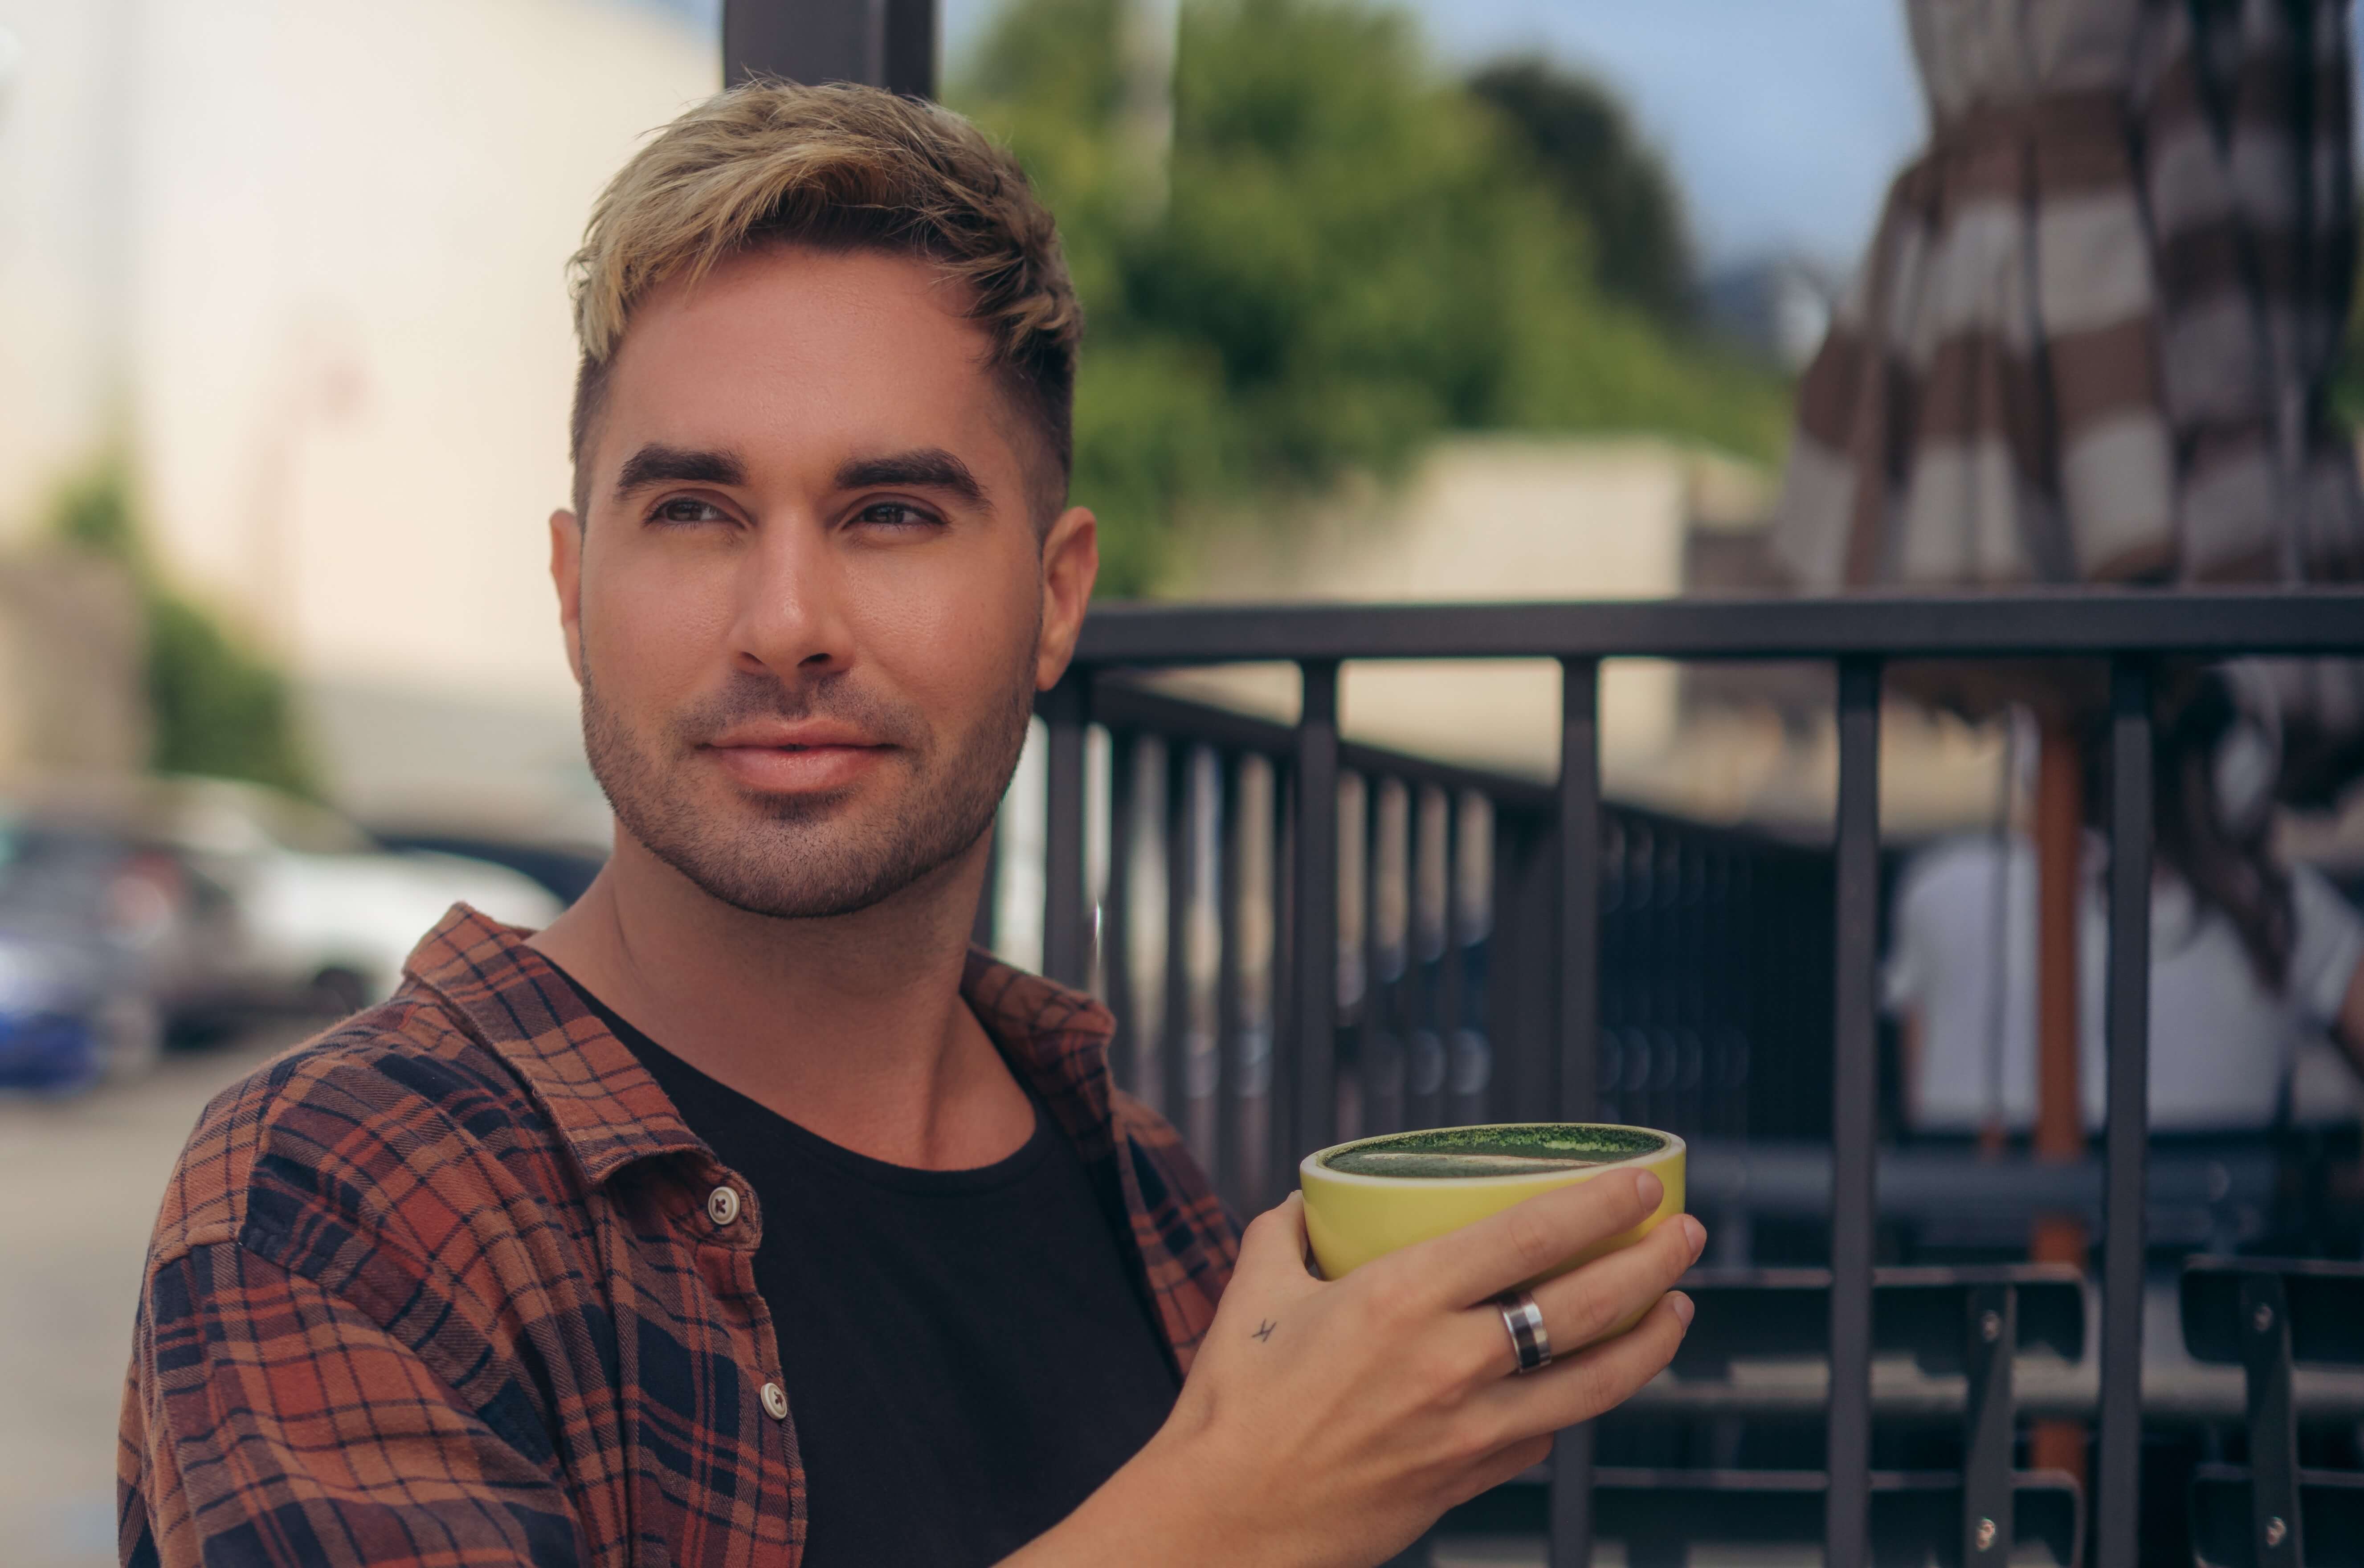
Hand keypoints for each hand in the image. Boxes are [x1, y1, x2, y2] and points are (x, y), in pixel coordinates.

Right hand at [1010, 1168, 1702, 1567]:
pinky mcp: (1473, 1481)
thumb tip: (1311, 1202)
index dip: (1602, 1205)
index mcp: (1403, 1298)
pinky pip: (1549, 1433)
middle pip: (1589, 1304)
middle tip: (1684, 1234)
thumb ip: (1290, 1232)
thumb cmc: (1233, 1408)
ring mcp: (1473, 1430)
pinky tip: (1593, 1379)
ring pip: (1598, 1381)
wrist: (1224, 1521)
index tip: (1640, 1186)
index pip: (1533, 1235)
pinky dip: (1582, 1400)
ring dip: (1651, 1339)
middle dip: (1654, 1263)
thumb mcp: (1252, 1292)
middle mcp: (1454, 1362)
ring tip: (1678, 1307)